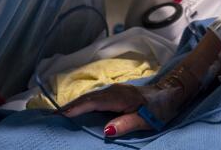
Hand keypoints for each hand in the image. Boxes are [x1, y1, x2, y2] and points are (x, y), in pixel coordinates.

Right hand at [59, 67, 199, 137]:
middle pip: (87, 98)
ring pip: (89, 97)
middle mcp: (113, 91)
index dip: (76, 108)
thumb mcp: (145, 120)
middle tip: (50, 117)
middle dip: (69, 107)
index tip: (60, 115)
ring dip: (74, 105)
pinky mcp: (113, 94)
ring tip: (57, 115)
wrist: (170, 93)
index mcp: (119, 97)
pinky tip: (75, 110)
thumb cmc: (159, 109)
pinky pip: (94, 98)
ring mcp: (113, 90)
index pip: (93, 102)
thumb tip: (106, 130)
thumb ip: (126, 124)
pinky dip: (82, 103)